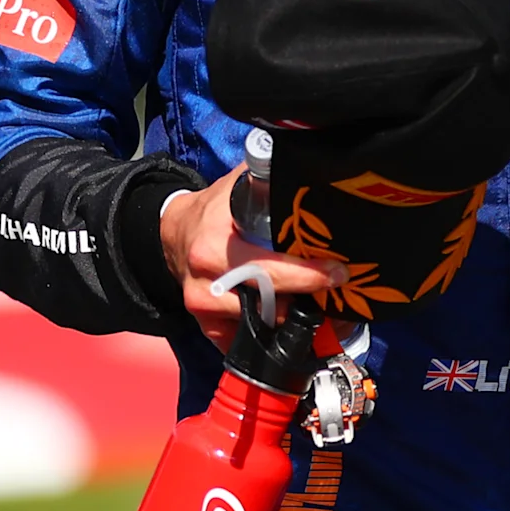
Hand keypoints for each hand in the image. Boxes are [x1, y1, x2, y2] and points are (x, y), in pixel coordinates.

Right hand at [158, 165, 345, 350]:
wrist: (171, 234)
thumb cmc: (213, 210)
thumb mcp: (237, 187)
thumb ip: (269, 180)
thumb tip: (313, 171)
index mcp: (215, 248)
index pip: (268, 268)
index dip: (307, 274)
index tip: (337, 272)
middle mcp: (206, 282)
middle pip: (268, 302)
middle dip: (307, 299)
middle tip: (337, 291)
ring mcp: (202, 308)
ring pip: (260, 323)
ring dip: (291, 316)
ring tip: (319, 304)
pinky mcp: (204, 325)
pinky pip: (242, 339)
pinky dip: (268, 335)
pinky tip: (289, 324)